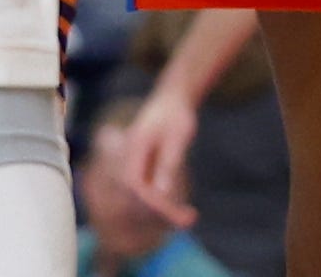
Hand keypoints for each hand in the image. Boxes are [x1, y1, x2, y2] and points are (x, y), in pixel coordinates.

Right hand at [124, 84, 203, 226]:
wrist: (173, 98)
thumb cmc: (177, 114)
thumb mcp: (178, 136)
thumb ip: (168, 163)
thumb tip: (161, 193)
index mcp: (134, 148)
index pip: (135, 183)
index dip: (151, 200)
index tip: (171, 211)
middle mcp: (131, 158)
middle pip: (139, 192)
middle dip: (161, 210)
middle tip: (188, 220)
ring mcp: (136, 164)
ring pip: (145, 194)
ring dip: (165, 209)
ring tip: (189, 218)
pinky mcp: (145, 168)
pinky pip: (152, 189)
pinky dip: (166, 201)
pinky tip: (183, 211)